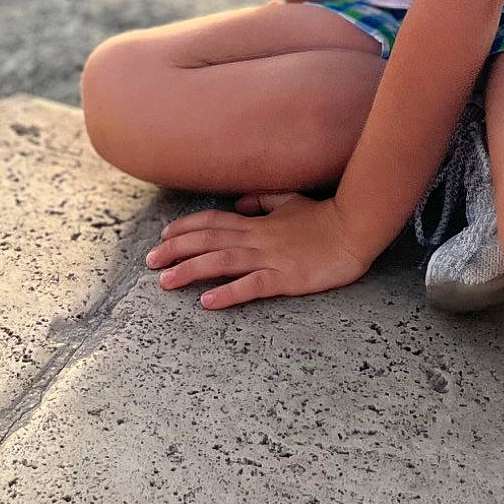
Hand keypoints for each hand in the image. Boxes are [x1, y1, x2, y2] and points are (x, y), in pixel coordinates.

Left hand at [145, 191, 372, 309]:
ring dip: (190, 271)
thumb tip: (238, 203)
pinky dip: (228, 293)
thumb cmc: (323, 217)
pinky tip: (208, 302)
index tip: (163, 238)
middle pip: (207, 241)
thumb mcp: (290, 201)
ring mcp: (270, 258)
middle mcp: (257, 238)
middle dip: (175, 251)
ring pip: (221, 262)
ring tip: (166, 282)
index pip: (212, 222)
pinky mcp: (285, 278)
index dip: (185, 229)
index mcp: (256, 222)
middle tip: (149, 262)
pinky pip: (252, 285)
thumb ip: (263, 200)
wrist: (354, 229)